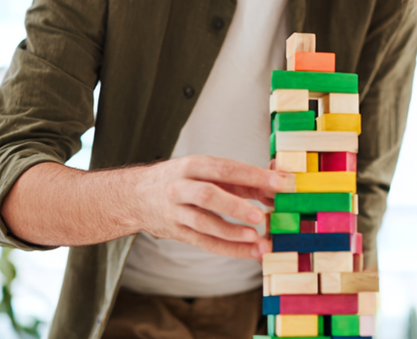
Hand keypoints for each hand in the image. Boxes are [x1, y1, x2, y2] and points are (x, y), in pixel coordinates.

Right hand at [135, 155, 293, 258]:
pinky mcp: (176, 232)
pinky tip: (250, 251)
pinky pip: (203, 242)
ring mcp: (176, 211)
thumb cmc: (183, 180)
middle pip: (207, 195)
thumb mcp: (207, 171)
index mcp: (193, 165)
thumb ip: (243, 179)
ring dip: (230, 232)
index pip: (225, 168)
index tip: (280, 182)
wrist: (137, 196)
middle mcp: (181, 187)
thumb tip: (279, 182)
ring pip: (202, 223)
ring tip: (256, 238)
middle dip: (235, 205)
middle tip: (260, 215)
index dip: (253, 175)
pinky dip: (228, 249)